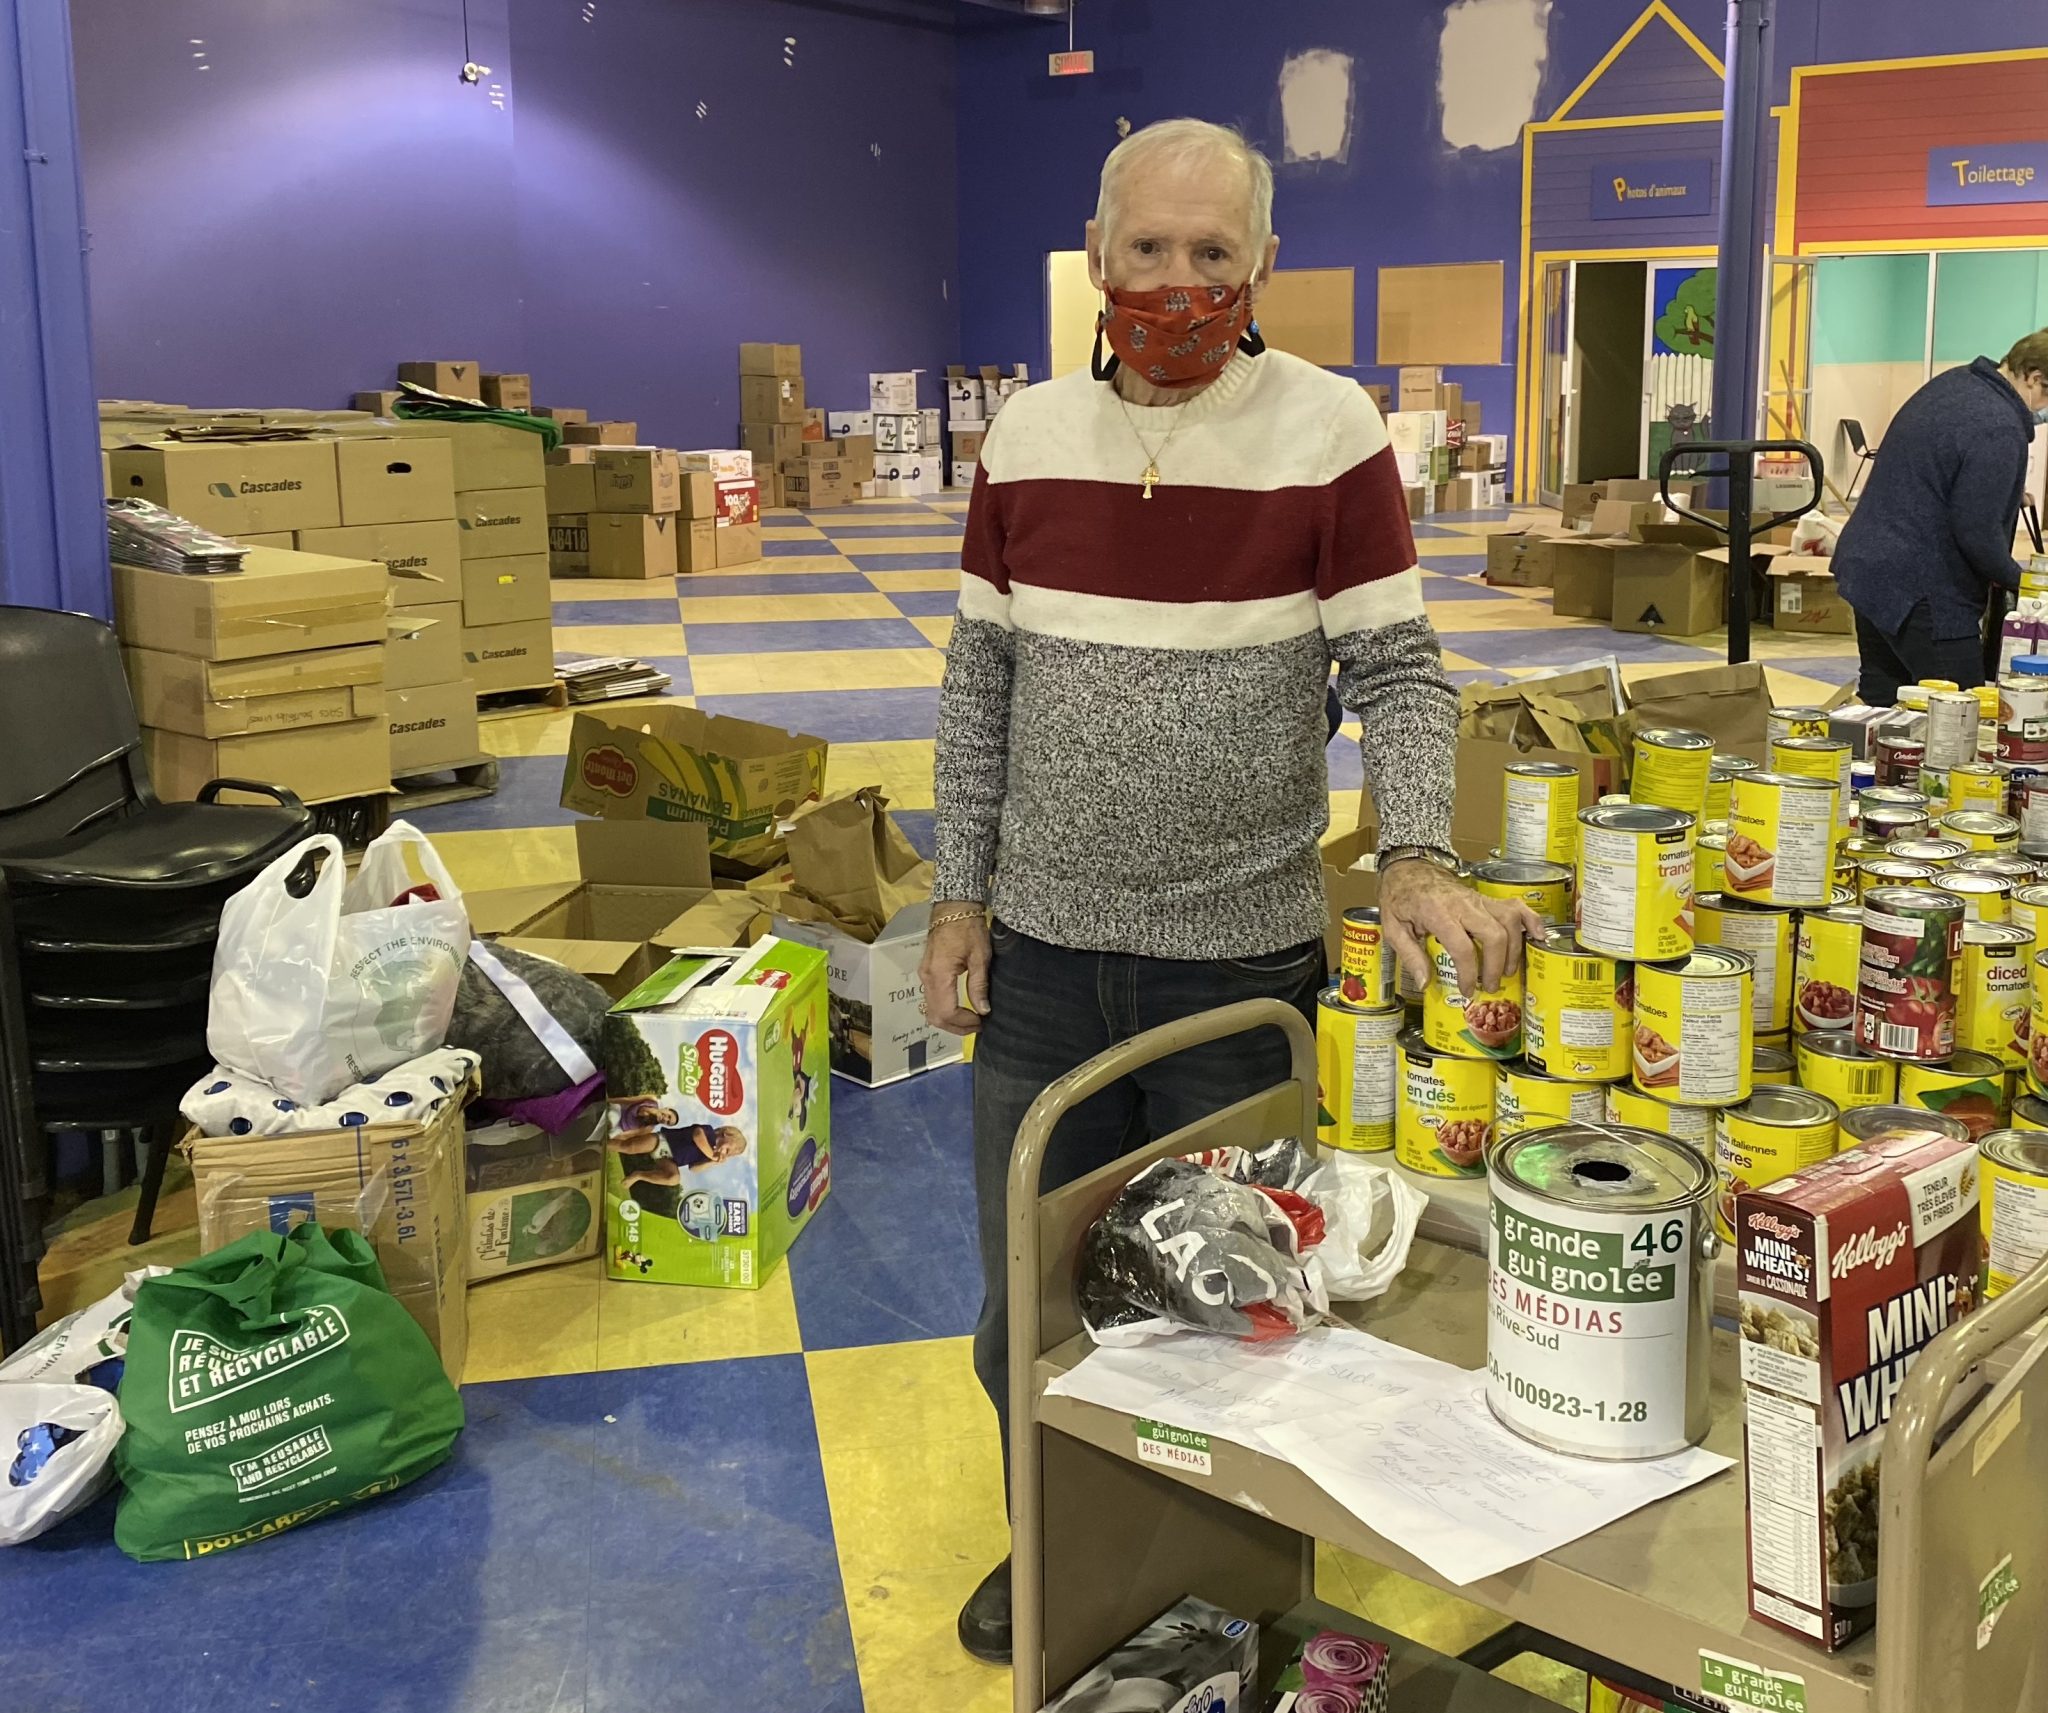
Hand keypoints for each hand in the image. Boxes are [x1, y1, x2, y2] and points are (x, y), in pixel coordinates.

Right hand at [919, 910, 990, 1034]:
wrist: (953, 908)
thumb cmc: (968, 928)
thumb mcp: (980, 956)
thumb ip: (979, 985)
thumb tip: (983, 1010)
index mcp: (939, 974)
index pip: (947, 1011)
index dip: (964, 1023)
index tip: (981, 1022)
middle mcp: (927, 977)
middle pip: (935, 1015)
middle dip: (956, 1026)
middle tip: (977, 1025)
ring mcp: (924, 975)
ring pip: (931, 1009)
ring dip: (950, 1020)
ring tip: (971, 1019)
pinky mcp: (927, 972)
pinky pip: (931, 999)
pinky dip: (944, 1009)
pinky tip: (961, 1008)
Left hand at [1378, 860, 1543, 995]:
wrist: (1408, 867)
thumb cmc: (1400, 897)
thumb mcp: (1393, 928)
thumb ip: (1410, 956)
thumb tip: (1426, 983)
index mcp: (1438, 913)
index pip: (1463, 947)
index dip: (1468, 973)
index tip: (1467, 990)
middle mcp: (1464, 904)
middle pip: (1494, 935)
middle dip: (1496, 965)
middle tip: (1490, 985)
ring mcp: (1479, 899)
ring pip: (1509, 922)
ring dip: (1514, 950)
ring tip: (1507, 971)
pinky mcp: (1487, 898)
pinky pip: (1515, 906)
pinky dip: (1530, 920)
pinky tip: (1538, 936)